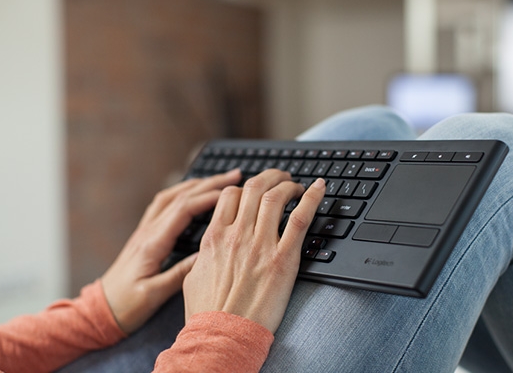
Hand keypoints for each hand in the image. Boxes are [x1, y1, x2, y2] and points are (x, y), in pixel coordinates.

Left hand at [101, 169, 241, 333]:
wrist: (99, 310)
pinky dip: (182, 193)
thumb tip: (207, 254)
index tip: (232, 192)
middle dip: (209, 183)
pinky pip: (164, 205)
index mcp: (152, 243)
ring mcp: (145, 231)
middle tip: (234, 175)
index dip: (209, 197)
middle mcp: (148, 231)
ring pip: (171, 196)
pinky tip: (192, 194)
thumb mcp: (154, 295)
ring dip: (196, 184)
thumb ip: (179, 274)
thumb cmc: (125, 306)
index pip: (184, 210)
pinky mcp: (144, 235)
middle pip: (180, 196)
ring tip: (218, 180)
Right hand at [183, 169, 324, 332]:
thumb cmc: (207, 313)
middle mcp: (237, 235)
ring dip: (288, 184)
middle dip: (270, 177)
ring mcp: (260, 245)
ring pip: (276, 197)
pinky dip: (312, 198)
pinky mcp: (283, 260)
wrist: (222, 336)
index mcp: (214, 238)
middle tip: (280, 177)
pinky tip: (319, 188)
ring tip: (296, 184)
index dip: (245, 186)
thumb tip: (208, 249)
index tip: (255, 189)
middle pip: (254, 188)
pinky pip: (300, 219)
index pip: (230, 195)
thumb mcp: (194, 277)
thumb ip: (203, 255)